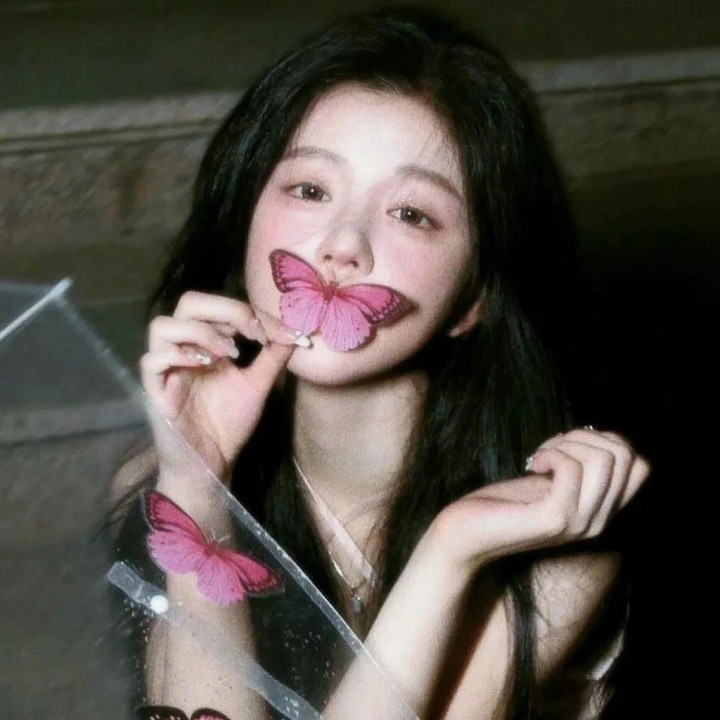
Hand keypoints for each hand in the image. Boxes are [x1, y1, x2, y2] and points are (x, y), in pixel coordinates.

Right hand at [139, 291, 304, 483]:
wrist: (213, 463)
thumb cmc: (229, 423)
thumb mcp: (258, 384)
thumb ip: (274, 356)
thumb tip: (296, 331)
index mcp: (207, 344)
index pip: (219, 307)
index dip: (250, 311)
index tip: (279, 332)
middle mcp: (184, 350)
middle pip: (189, 303)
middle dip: (225, 309)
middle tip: (252, 333)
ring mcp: (166, 370)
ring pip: (161, 326)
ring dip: (200, 331)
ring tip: (229, 353)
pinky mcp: (155, 393)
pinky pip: (151, 362)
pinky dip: (177, 355)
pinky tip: (205, 366)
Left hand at [427, 428, 649, 573]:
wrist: (466, 532)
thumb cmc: (504, 503)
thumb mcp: (551, 483)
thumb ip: (580, 468)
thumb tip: (599, 435)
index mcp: (601, 512)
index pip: (641, 466)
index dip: (607, 441)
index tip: (569, 445)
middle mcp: (599, 522)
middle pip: (626, 455)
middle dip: (586, 436)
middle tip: (551, 447)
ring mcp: (580, 524)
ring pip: (605, 459)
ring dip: (567, 443)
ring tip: (541, 456)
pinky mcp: (555, 519)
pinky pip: (573, 468)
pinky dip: (551, 454)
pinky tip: (532, 465)